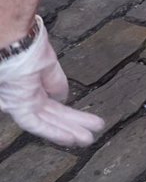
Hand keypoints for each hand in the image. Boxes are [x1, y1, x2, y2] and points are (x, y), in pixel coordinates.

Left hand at [0, 17, 103, 147]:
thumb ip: (55, 82)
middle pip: (53, 116)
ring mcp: (22, 102)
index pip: (52, 106)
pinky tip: (70, 139)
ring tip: (88, 140)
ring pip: (47, 122)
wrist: (17, 41)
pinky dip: (53, 131)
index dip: (69, 115)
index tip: (87, 121)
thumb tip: (63, 96)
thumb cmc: (29, 45)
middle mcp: (27, 96)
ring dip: (68, 132)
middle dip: (73, 126)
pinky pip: (36, 124)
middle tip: (91, 136)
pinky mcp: (19, 106)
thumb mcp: (48, 64)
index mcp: (33, 85)